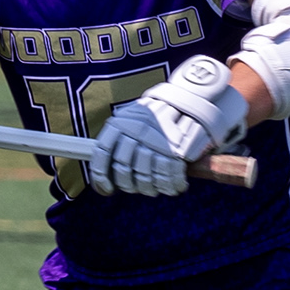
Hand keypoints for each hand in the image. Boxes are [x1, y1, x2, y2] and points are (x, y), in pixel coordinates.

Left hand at [86, 58, 245, 197]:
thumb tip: (98, 166)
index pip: (102, 152)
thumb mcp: (133, 118)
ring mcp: (154, 140)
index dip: (101, 174)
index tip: (107, 189)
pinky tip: (172, 187)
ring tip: (154, 189)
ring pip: (143, 175)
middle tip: (135, 189)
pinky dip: (169, 185)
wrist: (190, 101)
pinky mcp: (175, 149)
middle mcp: (134, 129)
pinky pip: (166, 174)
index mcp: (120, 122)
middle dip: (128, 184)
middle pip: (123, 167)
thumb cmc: (158, 117)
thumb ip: (118, 137)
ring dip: (148, 187)